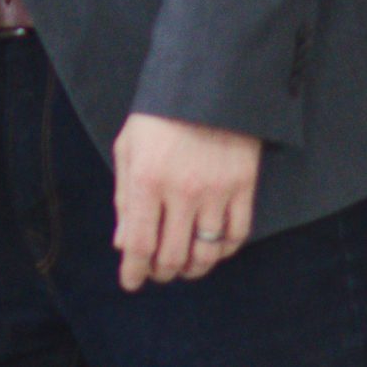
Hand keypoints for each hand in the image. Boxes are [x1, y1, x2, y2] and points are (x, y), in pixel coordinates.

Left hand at [112, 113, 261, 289]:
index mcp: (146, 179)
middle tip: (158, 272)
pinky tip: (213, 250)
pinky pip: (237, 235)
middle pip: (172, 255)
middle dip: (162, 272)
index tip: (131, 283)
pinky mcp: (243, 187)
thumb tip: (123, 243)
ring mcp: (216, 191)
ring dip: (193, 268)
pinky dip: (224, 251)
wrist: (208, 83)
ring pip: (207, 252)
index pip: (139, 243)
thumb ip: (123, 197)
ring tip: (184, 267)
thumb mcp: (128, 148)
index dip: (134, 270)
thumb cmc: (159, 115)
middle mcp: (181, 191)